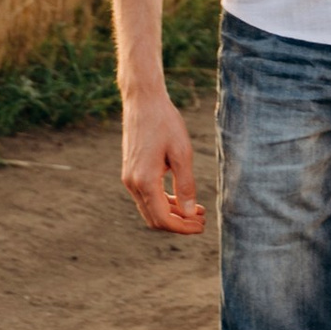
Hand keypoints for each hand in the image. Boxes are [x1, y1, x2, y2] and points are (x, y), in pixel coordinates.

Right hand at [121, 81, 205, 235]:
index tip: (201, 225)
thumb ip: (186, 185)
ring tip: (195, 210)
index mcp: (145, 181)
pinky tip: (181, 198)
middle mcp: (133, 184)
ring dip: (172, 213)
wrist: (143, 101)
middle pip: (154, 219)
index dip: (183, 227)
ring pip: (150, 209)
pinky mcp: (130, 171)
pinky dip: (163, 202)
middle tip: (201, 220)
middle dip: (178, 224)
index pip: (163, 219)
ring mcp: (129, 178)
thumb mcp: (182, 153)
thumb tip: (189, 214)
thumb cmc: (165, 123)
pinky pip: (146, 196)